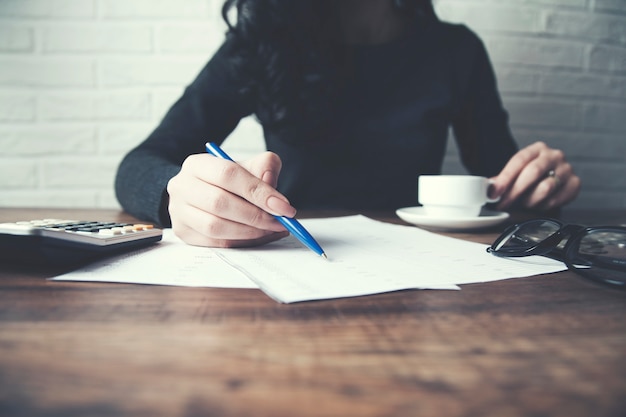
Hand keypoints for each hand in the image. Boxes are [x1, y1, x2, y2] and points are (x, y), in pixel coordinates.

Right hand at [166, 151, 294, 246]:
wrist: (204, 193)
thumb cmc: (229, 181)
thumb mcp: (248, 166)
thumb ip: (265, 167)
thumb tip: (270, 187)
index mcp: (197, 164)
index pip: (228, 175)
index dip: (258, 192)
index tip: (284, 207)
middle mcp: (182, 186)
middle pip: (219, 203)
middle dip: (256, 216)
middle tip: (281, 222)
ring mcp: (179, 212)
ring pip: (215, 227)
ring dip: (249, 232)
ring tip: (271, 229)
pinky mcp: (184, 233)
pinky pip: (216, 243)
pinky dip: (242, 243)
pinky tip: (260, 237)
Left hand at [490, 141, 580, 210]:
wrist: (555, 176)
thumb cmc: (533, 175)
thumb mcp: (517, 172)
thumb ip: (503, 179)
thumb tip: (490, 188)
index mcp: (537, 149)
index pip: (519, 160)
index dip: (505, 178)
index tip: (494, 193)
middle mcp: (554, 155)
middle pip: (533, 172)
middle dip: (515, 191)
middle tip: (504, 203)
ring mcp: (567, 169)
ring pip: (546, 188)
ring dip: (530, 200)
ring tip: (525, 202)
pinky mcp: (575, 183)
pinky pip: (557, 199)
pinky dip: (544, 205)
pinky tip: (539, 204)